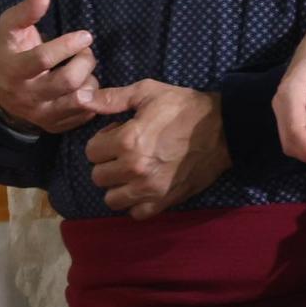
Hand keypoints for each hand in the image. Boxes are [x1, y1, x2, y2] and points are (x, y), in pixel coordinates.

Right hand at [0, 0, 100, 134]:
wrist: (5, 96)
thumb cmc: (13, 54)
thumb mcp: (12, 30)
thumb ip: (26, 10)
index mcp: (13, 71)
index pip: (42, 59)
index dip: (67, 45)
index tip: (85, 35)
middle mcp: (26, 97)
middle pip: (68, 81)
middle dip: (85, 61)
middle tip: (86, 51)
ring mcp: (42, 115)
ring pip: (80, 99)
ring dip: (91, 80)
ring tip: (84, 69)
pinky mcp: (56, 127)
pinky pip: (86, 114)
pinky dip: (92, 97)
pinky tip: (85, 86)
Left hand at [83, 80, 232, 218]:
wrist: (226, 128)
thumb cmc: (185, 107)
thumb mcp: (148, 92)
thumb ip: (111, 98)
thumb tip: (78, 97)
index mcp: (128, 141)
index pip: (91, 151)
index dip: (103, 140)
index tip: (119, 133)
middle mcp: (134, 169)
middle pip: (98, 176)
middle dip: (108, 162)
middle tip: (127, 151)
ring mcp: (150, 189)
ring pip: (112, 199)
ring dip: (118, 186)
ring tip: (133, 172)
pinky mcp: (165, 201)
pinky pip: (135, 213)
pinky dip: (136, 203)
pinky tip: (144, 187)